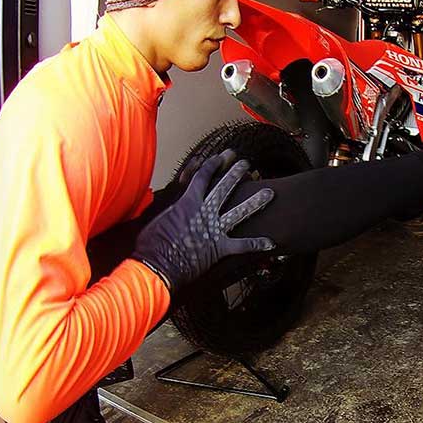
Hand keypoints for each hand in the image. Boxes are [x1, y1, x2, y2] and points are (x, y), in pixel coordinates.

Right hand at [130, 150, 273, 292]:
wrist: (157, 266)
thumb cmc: (150, 245)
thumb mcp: (155, 219)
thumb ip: (166, 210)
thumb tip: (161, 205)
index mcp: (186, 203)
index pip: (202, 177)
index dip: (213, 165)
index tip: (221, 157)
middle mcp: (204, 212)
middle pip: (224, 187)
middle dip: (236, 173)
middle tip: (246, 163)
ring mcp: (214, 230)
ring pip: (240, 211)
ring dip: (256, 201)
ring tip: (270, 192)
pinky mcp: (220, 248)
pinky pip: (243, 245)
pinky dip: (257, 244)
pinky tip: (272, 242)